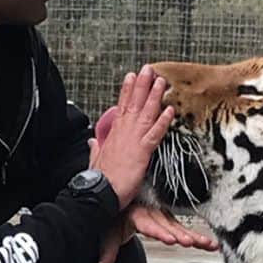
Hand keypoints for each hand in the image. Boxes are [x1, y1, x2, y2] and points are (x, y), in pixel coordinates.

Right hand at [87, 65, 172, 209]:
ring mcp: (133, 140)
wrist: (99, 193)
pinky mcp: (142, 152)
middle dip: (142, 85)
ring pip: (145, 114)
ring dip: (154, 96)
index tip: (131, 76)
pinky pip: (155, 133)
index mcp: (113, 134)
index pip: (122, 107)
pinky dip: (163, 121)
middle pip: (134, 104)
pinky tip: (170, 110)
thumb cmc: (100, 180)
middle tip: (149, 69)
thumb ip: (96, 147)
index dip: (128, 91)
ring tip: (161, 81)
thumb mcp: (96, 159)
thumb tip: (93, 140)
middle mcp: (123, 132)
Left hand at [95, 203, 217, 262]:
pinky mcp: (169, 222)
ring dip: (194, 236)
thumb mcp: (108, 233)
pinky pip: (184, 230)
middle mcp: (152, 214)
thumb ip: (107, 250)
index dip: (159, 232)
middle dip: (180, 235)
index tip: (171, 239)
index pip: (148, 224)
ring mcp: (162, 218)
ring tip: (207, 245)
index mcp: (137, 214)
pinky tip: (211, 245)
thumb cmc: (114, 213)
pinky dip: (197, 237)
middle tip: (191, 242)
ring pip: (179, 228)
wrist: (117, 196)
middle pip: (168, 226)